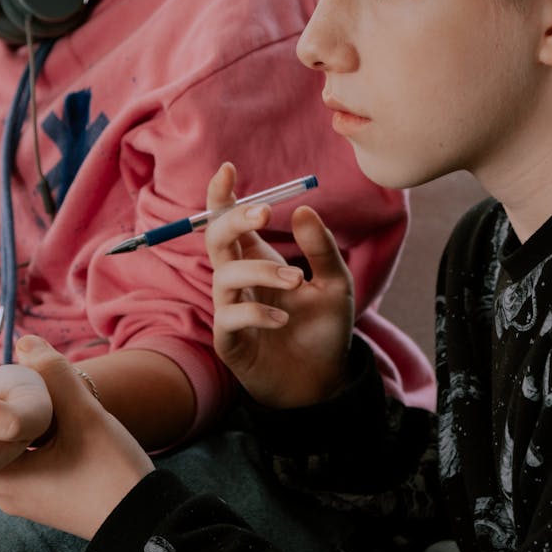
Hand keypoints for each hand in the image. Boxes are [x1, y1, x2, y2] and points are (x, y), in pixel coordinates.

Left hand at [0, 337, 153, 538]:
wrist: (148, 526)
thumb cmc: (113, 475)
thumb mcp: (85, 417)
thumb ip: (56, 375)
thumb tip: (25, 341)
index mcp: (5, 479)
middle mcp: (9, 494)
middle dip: (4, 405)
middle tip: (14, 373)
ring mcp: (31, 499)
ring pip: (16, 448)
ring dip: (26, 421)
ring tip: (37, 390)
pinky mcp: (51, 499)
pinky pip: (33, 461)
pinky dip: (39, 438)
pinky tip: (57, 418)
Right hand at [205, 163, 354, 407]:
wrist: (322, 381)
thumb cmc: (323, 331)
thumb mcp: (336, 284)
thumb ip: (321, 249)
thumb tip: (303, 208)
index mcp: (257, 260)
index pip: (229, 222)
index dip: (221, 196)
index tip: (228, 169)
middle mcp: (238, 280)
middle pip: (216, 240)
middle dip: (234, 221)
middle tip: (265, 213)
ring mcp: (229, 309)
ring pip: (224, 276)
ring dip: (261, 272)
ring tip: (296, 282)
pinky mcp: (229, 340)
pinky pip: (230, 316)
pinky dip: (257, 313)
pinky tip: (283, 320)